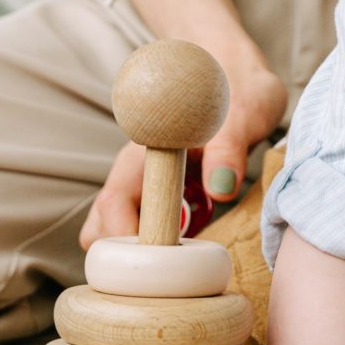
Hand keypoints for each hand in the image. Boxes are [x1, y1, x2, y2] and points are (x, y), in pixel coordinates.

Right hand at [80, 40, 286, 246]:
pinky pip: (143, 231)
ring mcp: (146, 185)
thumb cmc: (237, 88)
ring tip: (182, 266)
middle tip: (171, 274)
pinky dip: (156, 249)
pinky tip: (192, 251)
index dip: (127, 243)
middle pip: (101, 227)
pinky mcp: (162, 194)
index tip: (161, 265)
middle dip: (123, 260)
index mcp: (146, 152)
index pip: (113, 206)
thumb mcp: (243, 114)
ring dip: (139, 256)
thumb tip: (221, 189)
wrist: (234, 70)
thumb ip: (229, 148)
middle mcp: (137, 171)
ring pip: (116, 231)